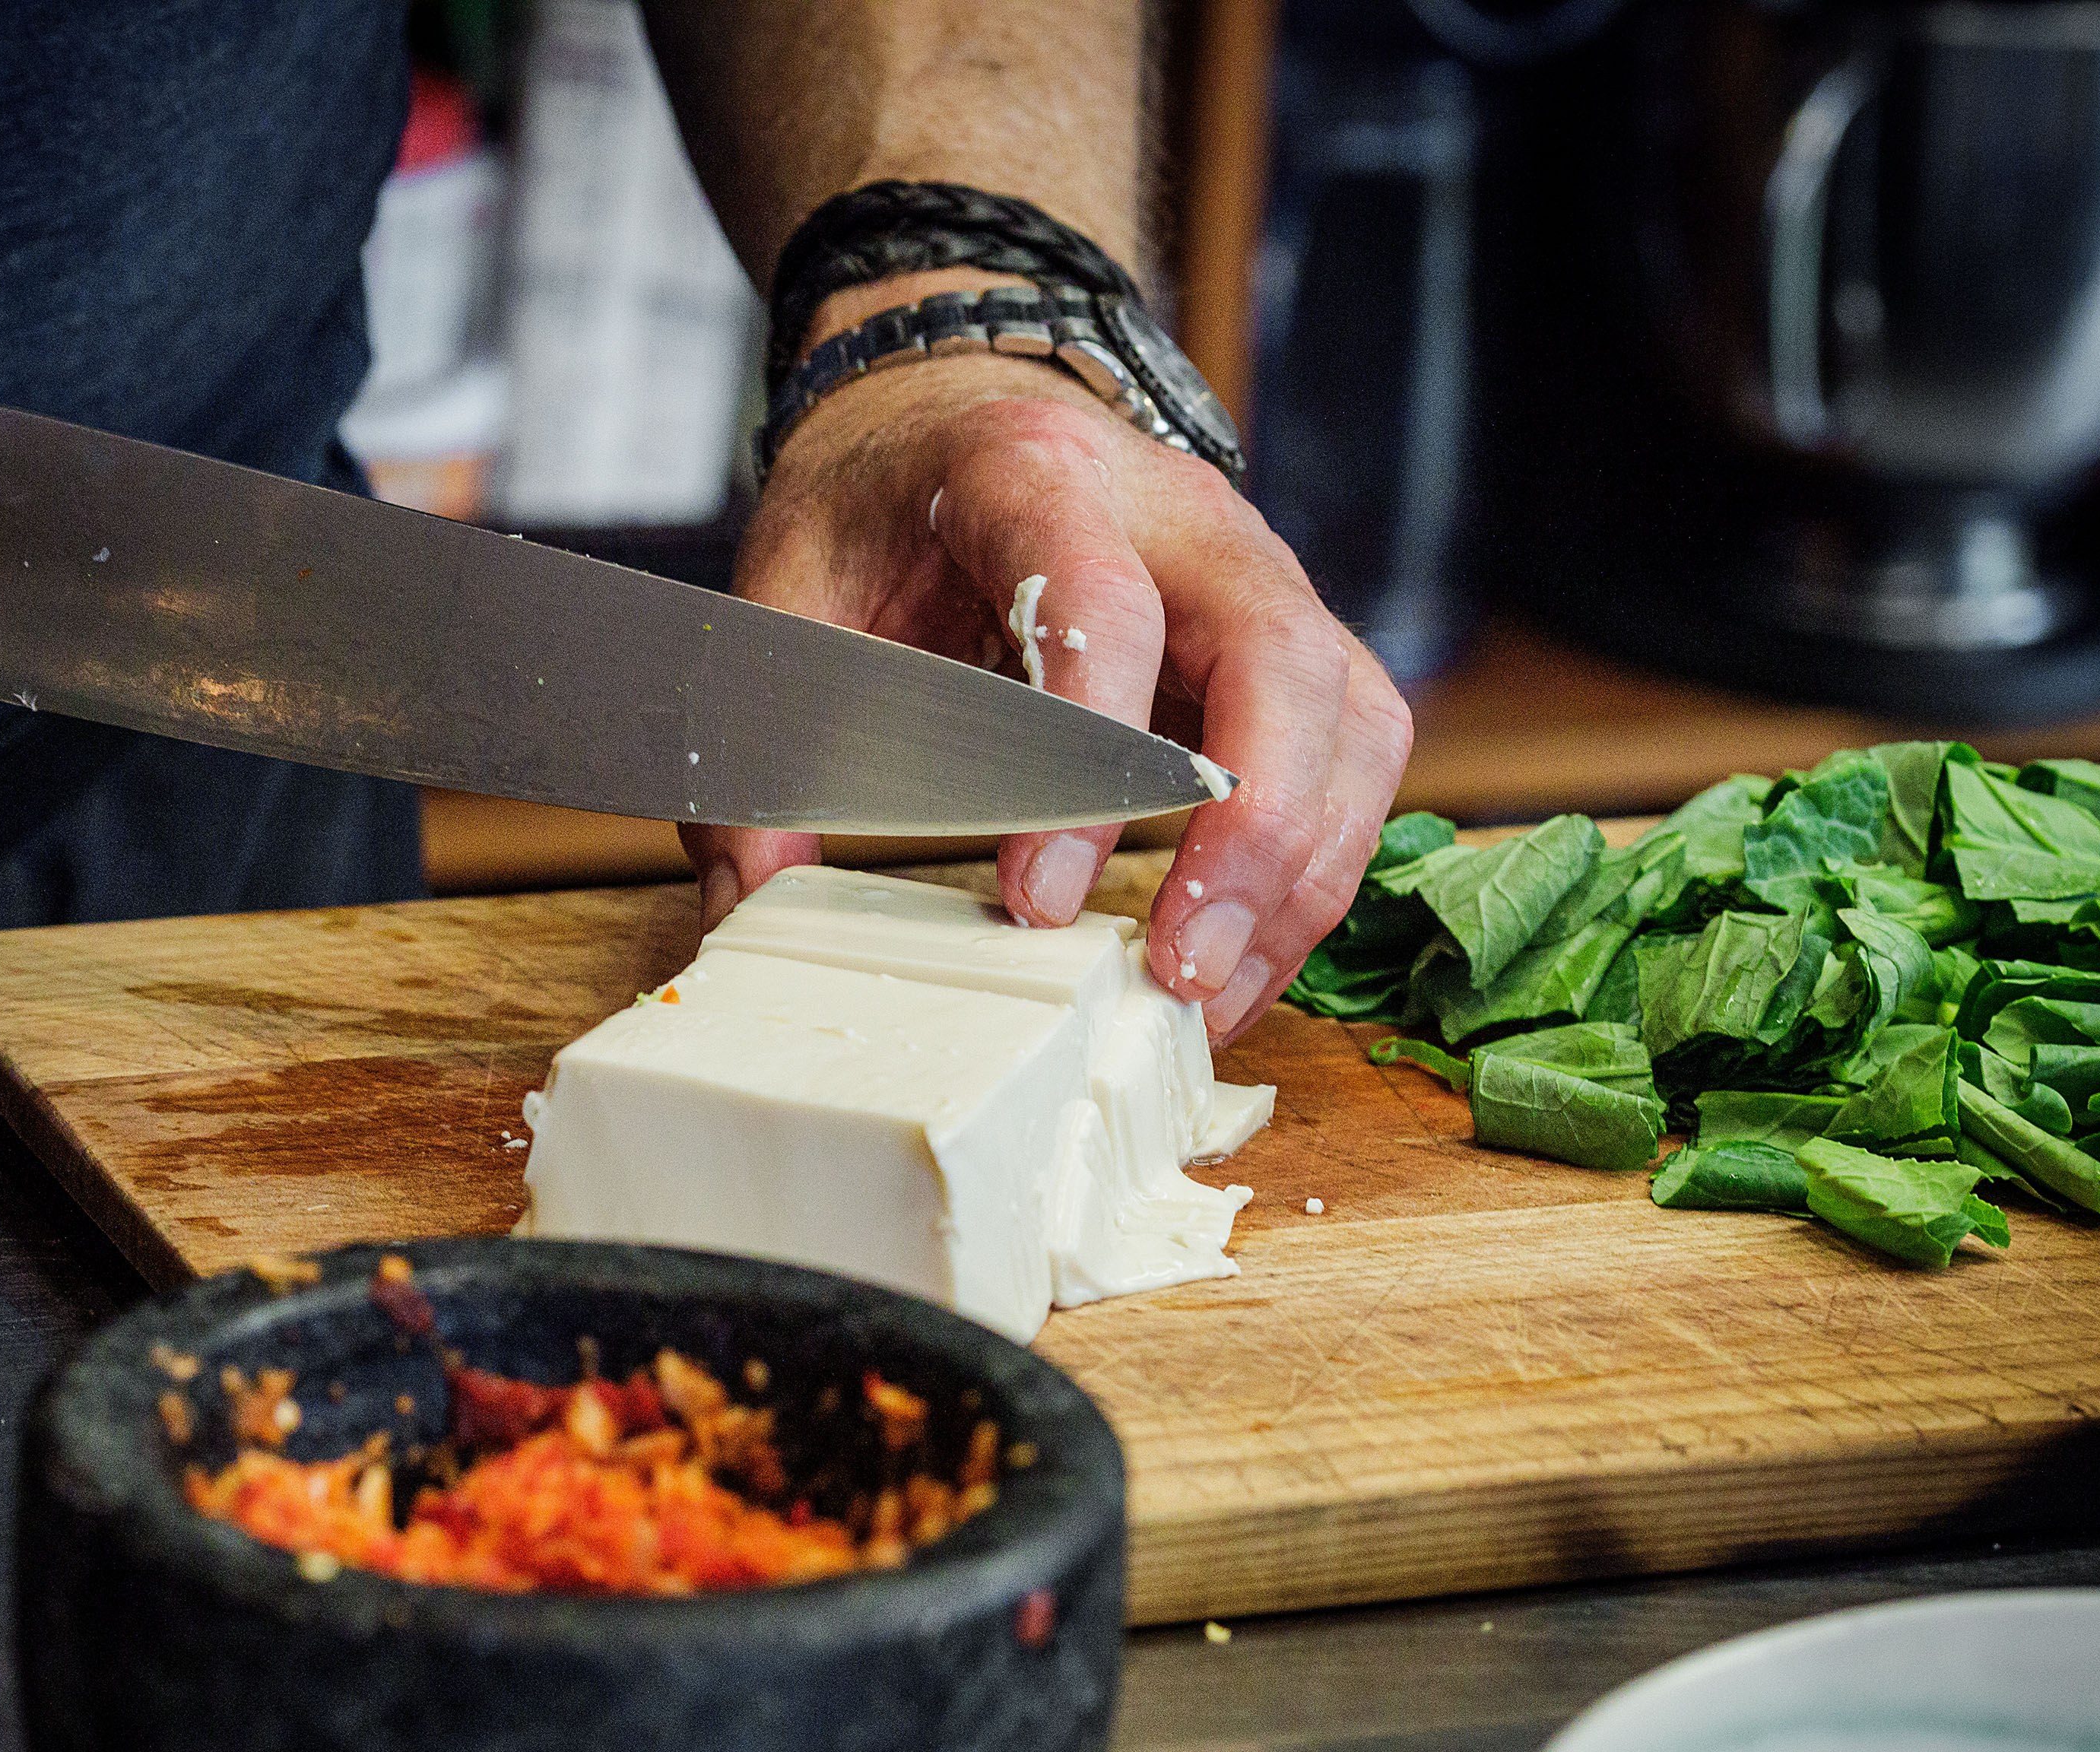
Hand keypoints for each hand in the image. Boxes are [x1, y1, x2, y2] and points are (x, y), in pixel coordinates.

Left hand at [690, 333, 1412, 1047]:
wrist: (954, 407)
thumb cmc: (882, 504)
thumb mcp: (788, 590)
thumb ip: (769, 737)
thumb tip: (747, 904)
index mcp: (1038, 476)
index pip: (1103, 608)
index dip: (1091, 755)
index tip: (1039, 897)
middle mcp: (1182, 516)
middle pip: (1281, 663)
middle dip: (1252, 833)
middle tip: (1178, 970)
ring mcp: (1258, 575)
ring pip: (1350, 720)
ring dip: (1301, 872)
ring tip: (1209, 996)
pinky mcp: (1292, 642)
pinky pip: (1353, 757)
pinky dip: (1316, 870)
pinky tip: (1240, 960)